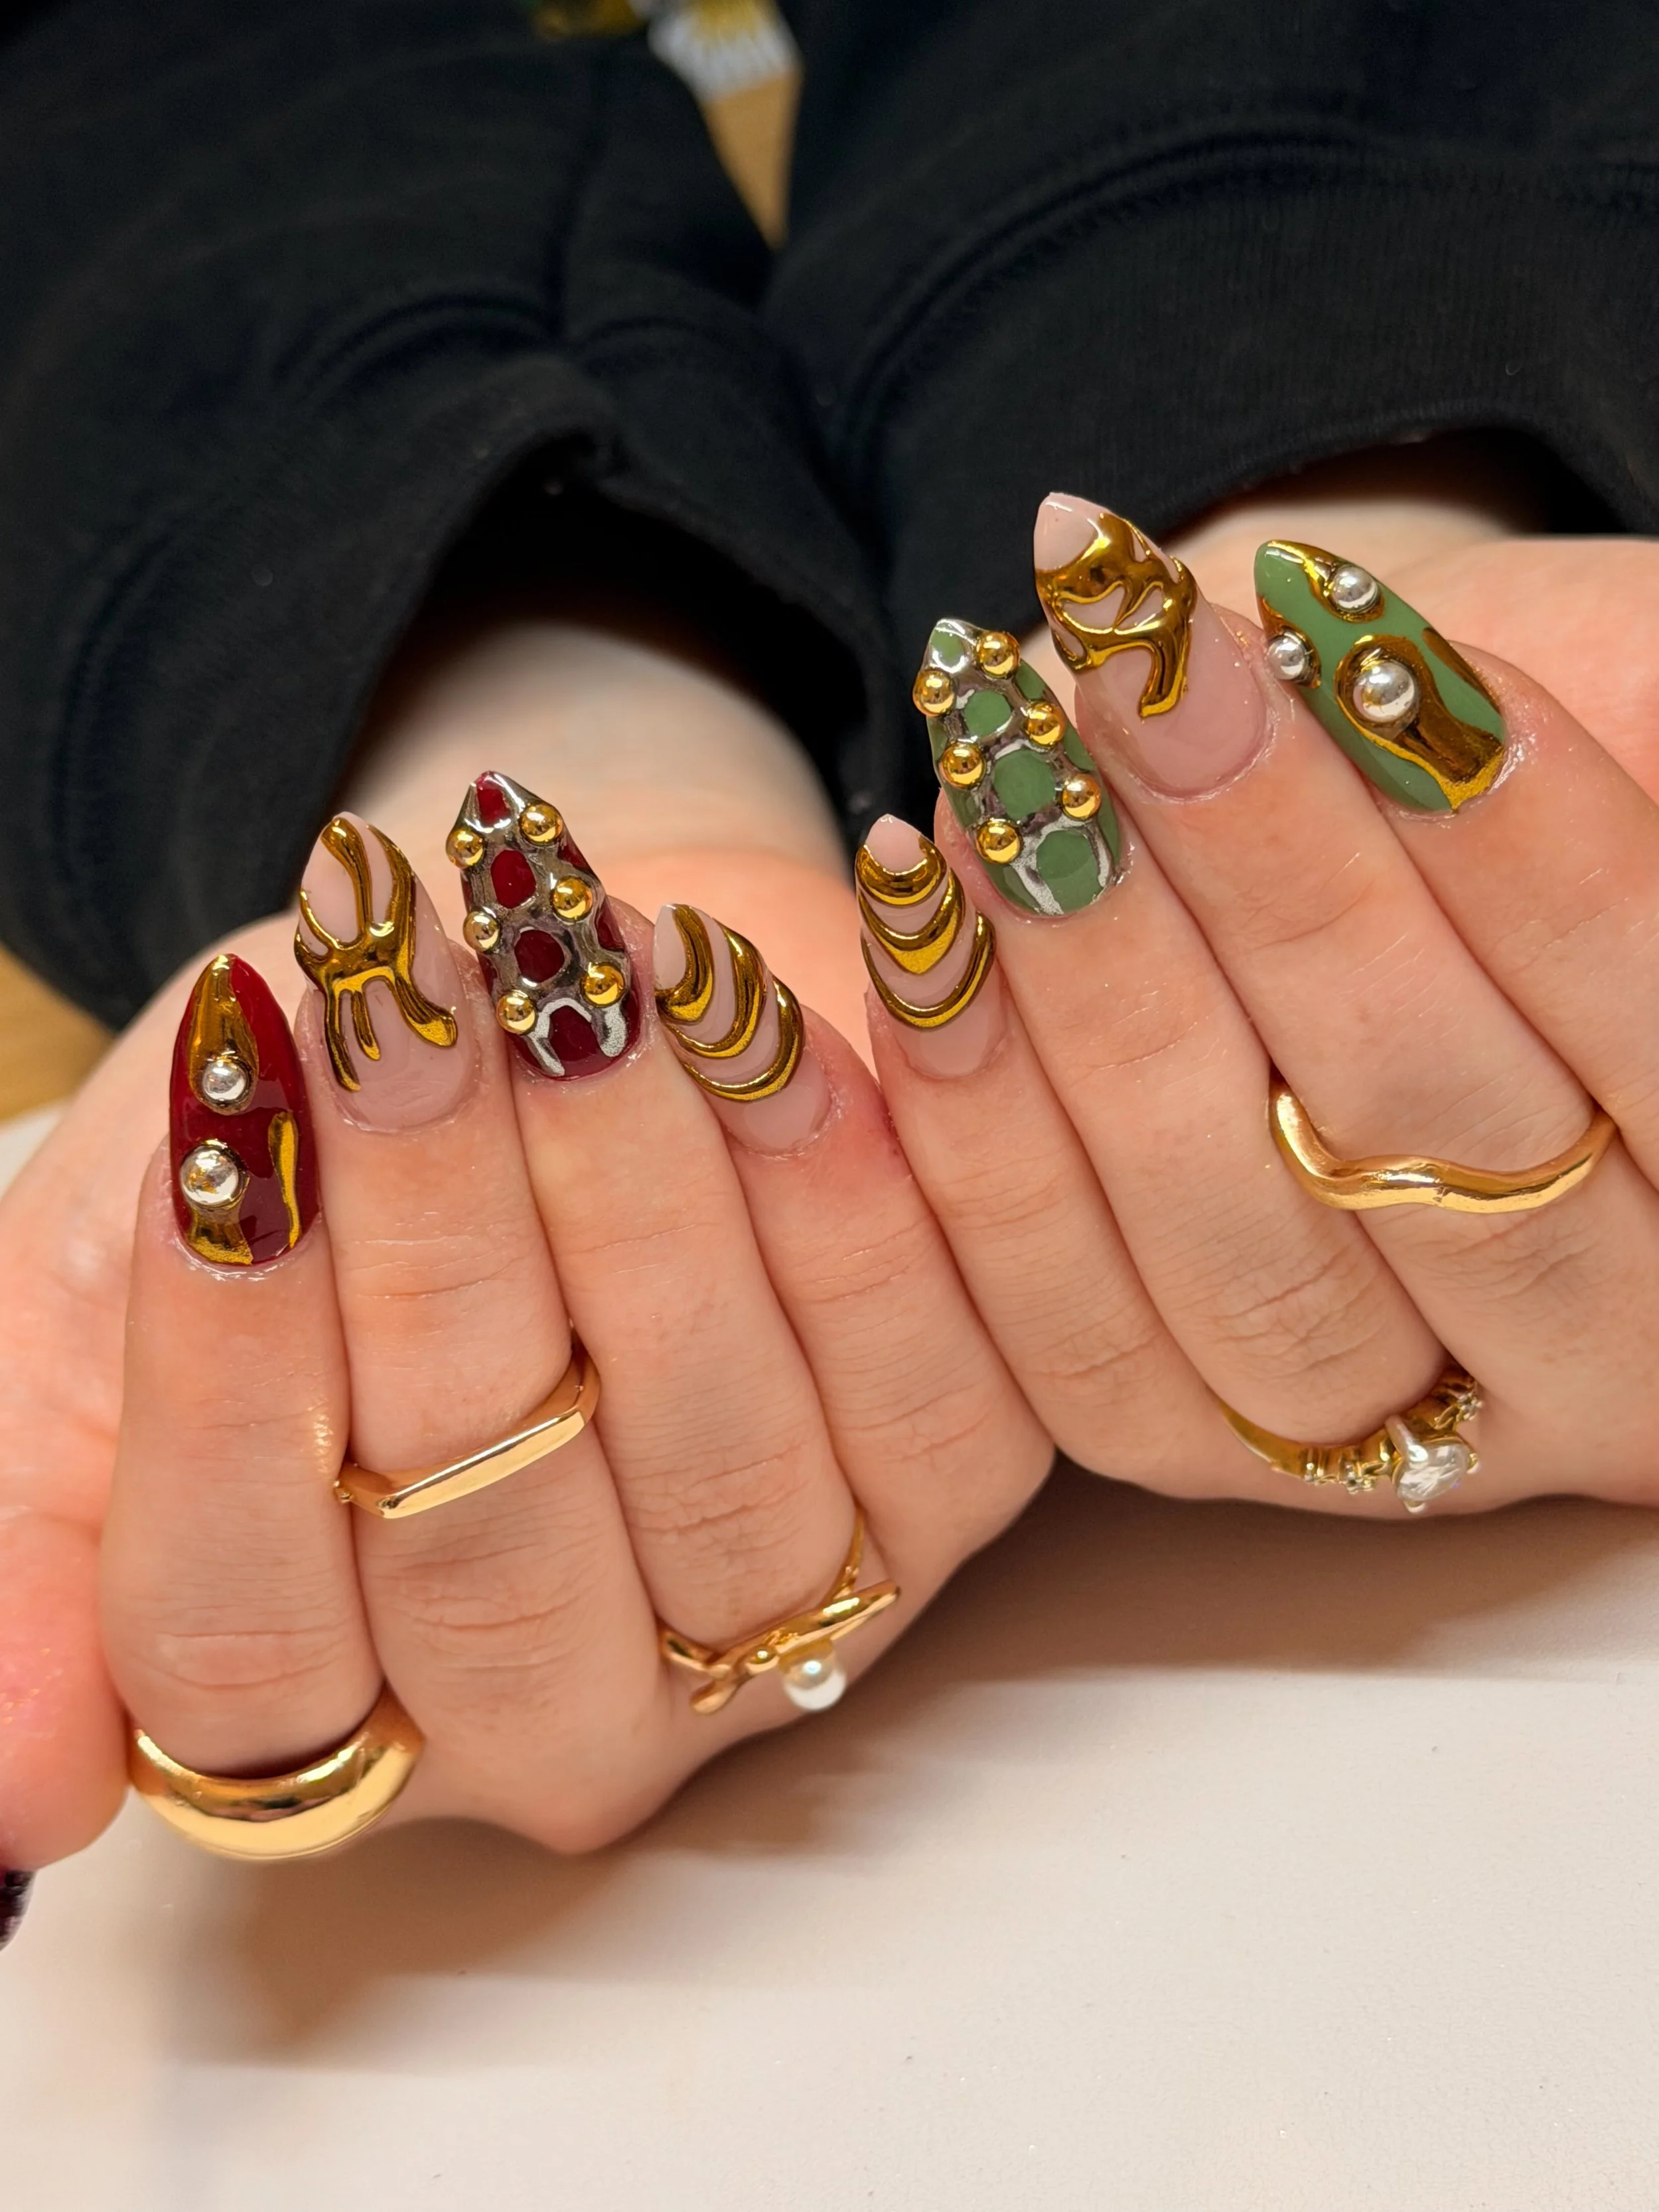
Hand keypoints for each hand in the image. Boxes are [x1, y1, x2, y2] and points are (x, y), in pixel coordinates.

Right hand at [11, 768, 1048, 1873]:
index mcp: (329, 1712)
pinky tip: (749, 1006)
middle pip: (493, 1550)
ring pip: (720, 1462)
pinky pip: (927, 1378)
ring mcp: (776, 1621)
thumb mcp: (107, 1309)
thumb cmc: (313, 1155)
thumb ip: (43, 1516)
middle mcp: (562, 1715)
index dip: (228, 1387)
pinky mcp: (951, 1491)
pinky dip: (842, 1182)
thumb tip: (5, 1802)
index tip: (218, 1143)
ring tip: (567, 972)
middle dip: (439, 1246)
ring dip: (639, 1191)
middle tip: (393, 1015)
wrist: (523, 1001)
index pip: (247, 1640)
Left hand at [857, 495, 1658, 1516]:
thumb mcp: (1616, 735)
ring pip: (1239, 1246)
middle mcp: (1594, 1360)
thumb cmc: (1495, 809)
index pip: (1649, 1022)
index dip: (1509, 841)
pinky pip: (1064, 1321)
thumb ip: (1588, 754)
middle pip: (1424, 1131)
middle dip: (1271, 879)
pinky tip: (918, 906)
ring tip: (1014, 763)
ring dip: (1100, 986)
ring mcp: (1378, 1432)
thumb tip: (1431, 693)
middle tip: (1150, 674)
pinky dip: (973, 1112)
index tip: (1363, 634)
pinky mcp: (1178, 1438)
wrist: (1363, 919)